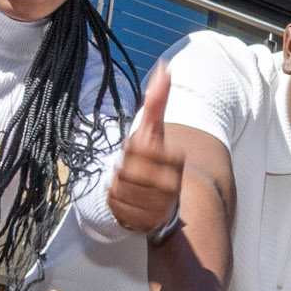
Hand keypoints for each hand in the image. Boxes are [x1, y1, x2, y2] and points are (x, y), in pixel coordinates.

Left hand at [100, 65, 181, 236]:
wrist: (160, 200)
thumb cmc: (153, 159)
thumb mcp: (153, 129)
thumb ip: (157, 100)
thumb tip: (164, 68)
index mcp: (175, 160)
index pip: (137, 148)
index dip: (131, 147)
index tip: (137, 149)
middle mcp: (172, 185)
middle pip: (126, 171)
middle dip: (121, 169)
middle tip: (130, 169)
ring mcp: (161, 207)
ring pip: (120, 191)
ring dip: (117, 187)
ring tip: (128, 185)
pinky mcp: (148, 223)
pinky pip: (118, 210)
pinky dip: (116, 204)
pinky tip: (127, 201)